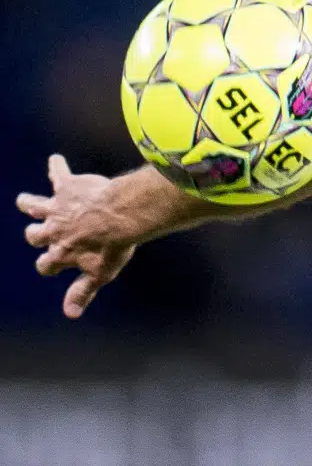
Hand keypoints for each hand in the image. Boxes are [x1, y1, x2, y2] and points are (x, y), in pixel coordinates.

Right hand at [16, 155, 137, 318]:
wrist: (122, 215)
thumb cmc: (114, 245)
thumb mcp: (100, 274)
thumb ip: (83, 292)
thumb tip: (70, 314)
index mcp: (61, 253)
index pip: (46, 264)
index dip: (48, 264)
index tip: (51, 264)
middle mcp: (54, 230)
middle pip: (34, 235)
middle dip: (35, 235)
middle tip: (38, 232)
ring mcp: (58, 208)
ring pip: (34, 206)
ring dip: (29, 204)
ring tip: (25, 201)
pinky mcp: (68, 187)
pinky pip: (58, 174)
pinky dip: (57, 167)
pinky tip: (56, 160)